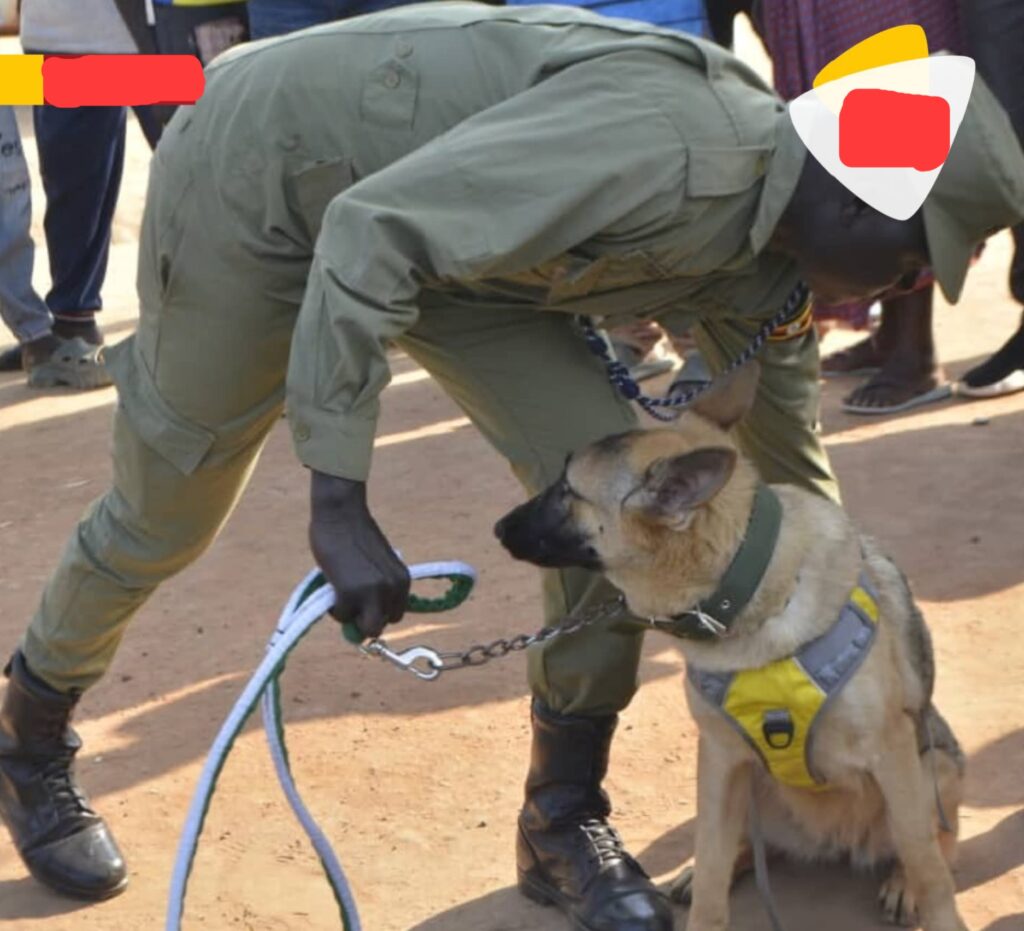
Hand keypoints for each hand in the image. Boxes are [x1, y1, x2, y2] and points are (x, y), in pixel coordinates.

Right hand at [308, 470, 410, 638]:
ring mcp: (373, 592)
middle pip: (379, 626)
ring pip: (364, 627)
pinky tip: (333, 586)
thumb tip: (364, 617)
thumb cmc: (356, 535)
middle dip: (363, 619)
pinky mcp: (350, 593)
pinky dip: (335, 608)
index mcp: (403, 581)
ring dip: (350, 615)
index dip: (376, 611)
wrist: (341, 513)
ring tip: (340, 592)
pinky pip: (342, 616)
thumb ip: (379, 587)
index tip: (362, 600)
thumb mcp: (379, 564)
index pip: (395, 615)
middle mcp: (393, 589)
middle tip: (349, 601)